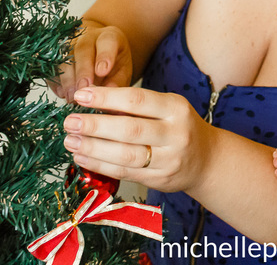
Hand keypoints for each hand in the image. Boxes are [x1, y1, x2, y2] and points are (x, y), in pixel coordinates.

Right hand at [51, 20, 133, 100]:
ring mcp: (70, 44)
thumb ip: (118, 81)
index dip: (104, 55)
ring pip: (65, 58)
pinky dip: (56, 81)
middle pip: (82, 49)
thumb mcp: (123, 70)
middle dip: (82, 71)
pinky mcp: (57, 56)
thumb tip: (110, 93)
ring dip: (67, 79)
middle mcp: (88, 37)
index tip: (102, 71)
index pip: (107, 41)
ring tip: (72, 97)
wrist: (99, 54)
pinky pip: (53, 67)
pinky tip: (62, 94)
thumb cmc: (114, 64)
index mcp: (110, 37)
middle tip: (83, 88)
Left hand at [63, 85, 212, 192]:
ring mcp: (168, 159)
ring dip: (94, 148)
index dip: (107, 98)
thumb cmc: (179, 127)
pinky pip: (125, 173)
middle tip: (70, 121)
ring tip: (71, 141)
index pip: (137, 100)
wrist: (206, 159)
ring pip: (126, 155)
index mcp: (175, 108)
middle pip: (130, 130)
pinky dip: (100, 165)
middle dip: (95, 126)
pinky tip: (82, 157)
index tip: (81, 96)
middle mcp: (175, 134)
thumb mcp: (167, 108)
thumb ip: (137, 106)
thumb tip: (93, 101)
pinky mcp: (160, 180)